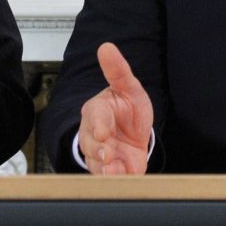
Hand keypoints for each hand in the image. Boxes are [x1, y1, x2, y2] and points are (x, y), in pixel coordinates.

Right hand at [77, 42, 153, 174]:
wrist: (134, 136)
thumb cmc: (128, 110)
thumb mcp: (129, 88)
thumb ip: (118, 70)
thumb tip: (106, 47)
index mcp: (97, 111)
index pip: (95, 116)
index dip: (99, 125)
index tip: (104, 132)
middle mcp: (94, 133)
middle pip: (91, 142)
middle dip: (99, 149)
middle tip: (108, 154)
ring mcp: (99, 153)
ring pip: (96, 162)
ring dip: (105, 168)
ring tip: (115, 170)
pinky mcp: (107, 170)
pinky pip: (105, 176)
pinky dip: (113, 178)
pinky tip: (121, 177)